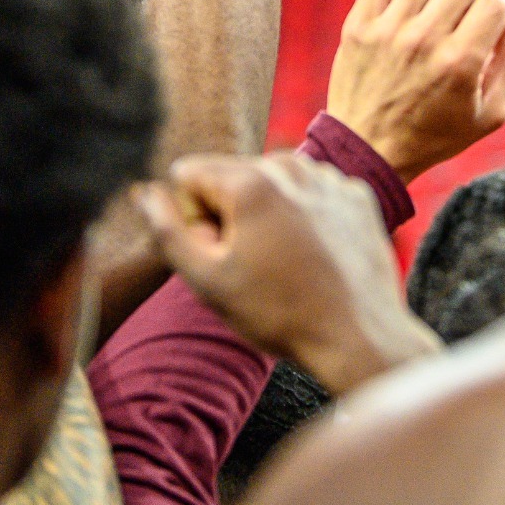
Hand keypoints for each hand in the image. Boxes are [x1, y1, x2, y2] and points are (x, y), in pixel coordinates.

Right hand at [140, 153, 440, 394]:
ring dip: (267, 211)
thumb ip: (167, 231)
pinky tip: (313, 254)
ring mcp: (330, 178)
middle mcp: (292, 166)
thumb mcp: (207, 281)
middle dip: (229, 210)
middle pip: (234, 174)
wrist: (358, 337)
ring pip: (275, 182)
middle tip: (248, 263)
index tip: (214, 250)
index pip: (191, 172)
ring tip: (282, 262)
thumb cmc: (279, 314)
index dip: (192, 214)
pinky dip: (306, 215)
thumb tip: (146, 192)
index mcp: (249, 182)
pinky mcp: (358, 194)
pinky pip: (313, 193)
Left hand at [326, 0, 504, 183]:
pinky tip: (407, 4)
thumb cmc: (434, 136)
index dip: (503, 13)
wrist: (368, 150)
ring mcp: (387, 30)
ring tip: (437, 8)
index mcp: (460, 63)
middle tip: (467, 17)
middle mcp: (424, 41)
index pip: (497, 4)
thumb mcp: (487, 115)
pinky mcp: (358, 26)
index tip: (493, 29)